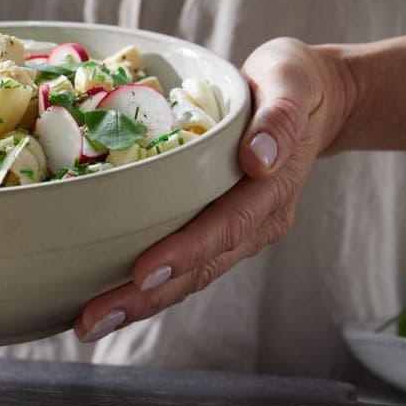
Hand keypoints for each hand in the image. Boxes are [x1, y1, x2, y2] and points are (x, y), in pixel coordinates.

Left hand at [73, 37, 352, 342]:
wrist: (318, 101)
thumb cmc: (293, 83)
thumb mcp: (290, 79)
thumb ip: (280, 116)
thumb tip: (259, 158)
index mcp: (271, 189)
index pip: (225, 227)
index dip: (184, 252)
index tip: (141, 272)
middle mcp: (256, 222)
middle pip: (198, 269)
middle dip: (144, 298)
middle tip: (91, 321)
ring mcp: (238, 234)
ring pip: (189, 279)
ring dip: (138, 305)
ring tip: (88, 325)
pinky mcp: (220, 233)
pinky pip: (184, 268)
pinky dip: (146, 290)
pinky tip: (106, 303)